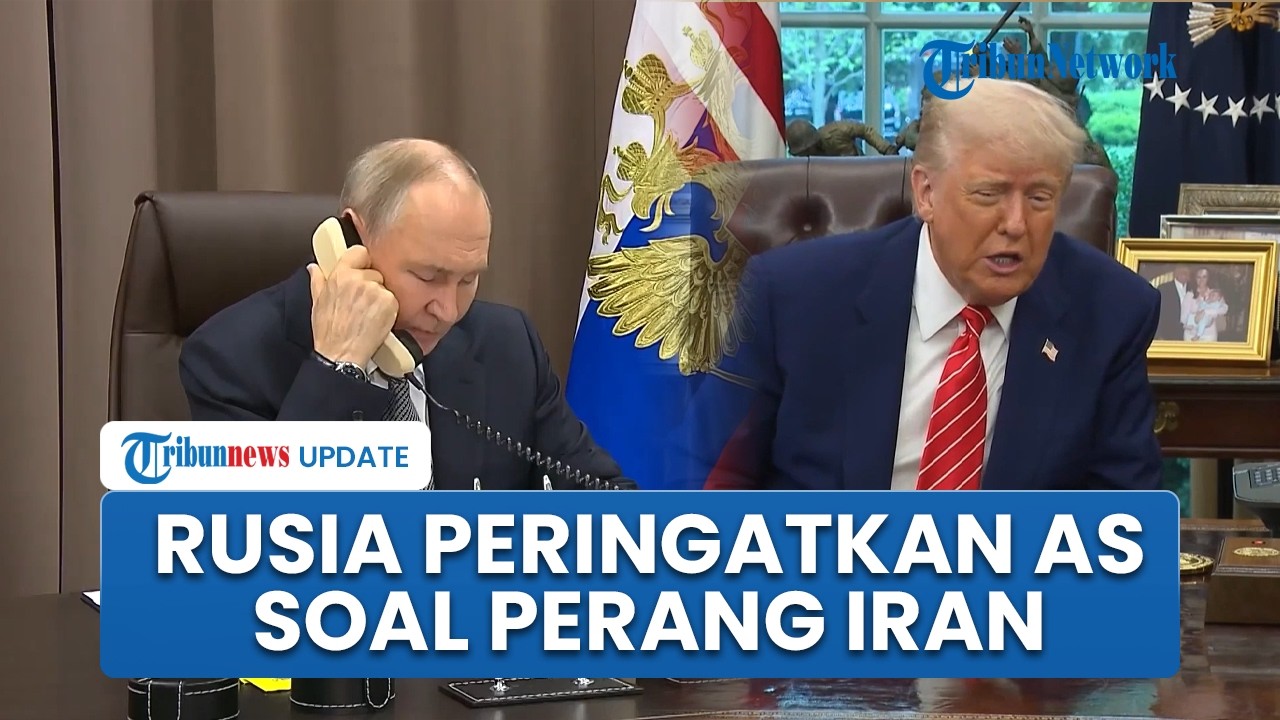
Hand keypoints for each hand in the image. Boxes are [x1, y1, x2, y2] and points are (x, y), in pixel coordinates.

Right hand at [308, 245, 397, 367]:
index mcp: (340, 275)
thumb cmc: (329, 331)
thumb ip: (318, 280)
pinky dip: (387, 308)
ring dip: (379, 297)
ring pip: (383, 286)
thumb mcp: (317, 302)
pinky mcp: (390, 302)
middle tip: (361, 301)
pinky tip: (376, 318)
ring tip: (367, 313)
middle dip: (370, 284)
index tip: (361, 269)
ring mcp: (376, 291)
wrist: (342, 353)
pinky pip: (392, 299)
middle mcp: (359, 280)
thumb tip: (314, 268)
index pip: (359, 251)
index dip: (361, 261)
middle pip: (373, 271)